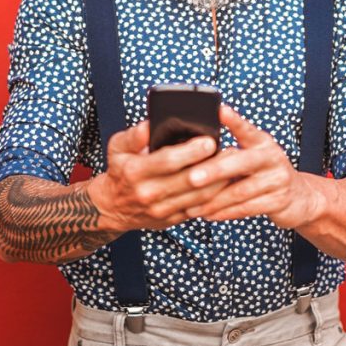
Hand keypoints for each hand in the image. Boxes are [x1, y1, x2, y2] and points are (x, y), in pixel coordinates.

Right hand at [88, 120, 228, 231]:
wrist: (113, 207)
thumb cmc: (120, 171)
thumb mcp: (117, 147)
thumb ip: (134, 135)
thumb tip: (151, 124)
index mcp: (135, 172)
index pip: (167, 161)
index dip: (190, 152)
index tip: (209, 141)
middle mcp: (149, 193)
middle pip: (188, 180)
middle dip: (213, 166)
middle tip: (231, 152)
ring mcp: (161, 210)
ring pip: (198, 197)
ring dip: (219, 182)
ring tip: (233, 166)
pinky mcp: (172, 220)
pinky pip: (198, 209)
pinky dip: (214, 197)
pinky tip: (225, 184)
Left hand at [183, 105, 319, 228]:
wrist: (298, 197)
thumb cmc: (264, 173)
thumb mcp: (253, 155)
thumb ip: (232, 151)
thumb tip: (195, 148)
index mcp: (262, 142)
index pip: (247, 129)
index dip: (234, 121)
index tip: (220, 111)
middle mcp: (272, 157)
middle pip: (241, 162)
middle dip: (213, 171)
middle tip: (191, 177)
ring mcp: (277, 180)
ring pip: (240, 191)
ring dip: (212, 200)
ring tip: (190, 205)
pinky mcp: (278, 201)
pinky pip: (246, 209)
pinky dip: (224, 213)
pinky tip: (207, 214)